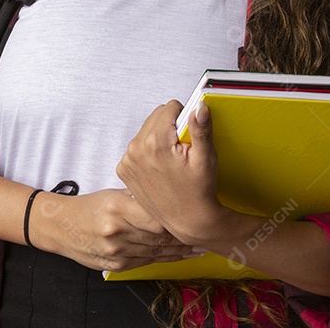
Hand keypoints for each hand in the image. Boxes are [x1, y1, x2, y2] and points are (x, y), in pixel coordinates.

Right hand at [30, 187, 200, 271]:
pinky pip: (146, 261)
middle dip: (182, 237)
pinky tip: (180, 256)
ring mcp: (115, 251)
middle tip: (203, 234)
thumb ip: (139, 197)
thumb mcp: (113, 194)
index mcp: (116, 207)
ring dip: (179, 251)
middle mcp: (116, 230)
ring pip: (155, 251)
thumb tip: (169, 193)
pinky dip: (165, 259)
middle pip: (158, 236)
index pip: (154, 215)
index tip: (194, 216)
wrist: (62, 227)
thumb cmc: (91, 207)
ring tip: (198, 248)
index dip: (176, 219)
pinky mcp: (116, 265)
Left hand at [116, 100, 230, 247]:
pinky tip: (160, 167)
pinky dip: (148, 152)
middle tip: (182, 150)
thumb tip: (198, 108)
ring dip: (159, 138)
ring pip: (146, 130)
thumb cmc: (198, 192)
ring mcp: (128, 160)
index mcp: (156, 142)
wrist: (188, 220)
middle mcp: (136, 149)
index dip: (184, 118)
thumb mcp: (205, 158)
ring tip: (172, 159)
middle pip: (156, 116)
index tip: (188, 136)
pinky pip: (137, 146)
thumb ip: (200, 129)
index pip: (170, 107)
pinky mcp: (124, 169)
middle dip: (170, 127)